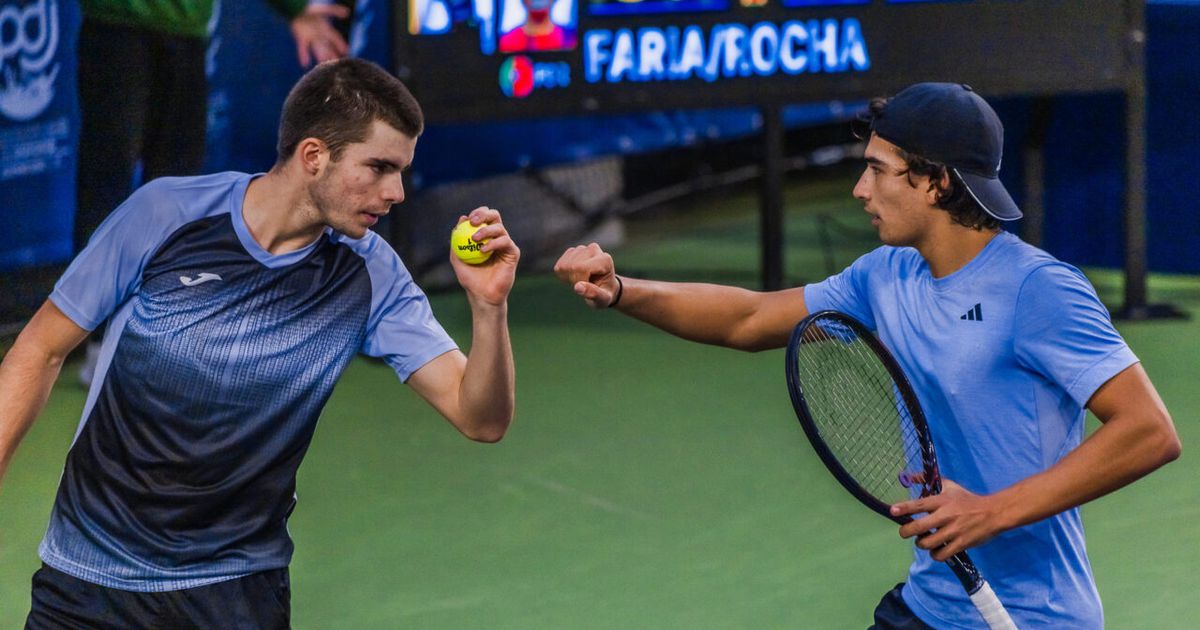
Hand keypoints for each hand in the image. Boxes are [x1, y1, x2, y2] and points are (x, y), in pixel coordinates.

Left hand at [290, 3, 349, 66]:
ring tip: (325, 65)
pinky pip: (302, 48)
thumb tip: (347, 12)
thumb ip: (334, 11)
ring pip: (317, 49)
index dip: (340, 44)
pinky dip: (303, 55)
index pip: (335, 38)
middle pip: (327, 46)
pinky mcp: (301, 37)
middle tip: (337, 62)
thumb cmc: (310, 8)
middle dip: (332, 54)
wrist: (296, 8)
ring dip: (321, 56)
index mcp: (325, 28)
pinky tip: (304, 64)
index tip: (346, 51)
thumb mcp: (323, 9)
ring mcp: (310, 37)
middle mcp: (319, 34)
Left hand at [449, 207, 518, 306]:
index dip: (477, 213)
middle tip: (473, 221)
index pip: (483, 218)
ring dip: (485, 230)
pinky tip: (483, 250)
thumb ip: (457, 240)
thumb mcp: (457, 258)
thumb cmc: (471, 279)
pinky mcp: (513, 253)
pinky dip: (493, 243)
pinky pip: (505, 241)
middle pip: (494, 216)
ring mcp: (506, 245)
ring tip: (474, 239)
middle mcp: (497, 238)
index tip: (468, 219)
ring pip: (499, 228)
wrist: (483, 295)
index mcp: (485, 236)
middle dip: (483, 214)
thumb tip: (461, 219)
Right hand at [553, 243, 620, 308]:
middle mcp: (593, 249)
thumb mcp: (603, 298)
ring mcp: (582, 248)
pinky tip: (574, 277)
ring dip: (569, 278)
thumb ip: (593, 293)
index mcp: (605, 259)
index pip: (582, 268)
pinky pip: (559, 265)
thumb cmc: (605, 293)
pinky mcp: (572, 251)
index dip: (579, 280)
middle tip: (584, 285)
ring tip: (581, 280)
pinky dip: (563, 275)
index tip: (588, 287)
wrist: (603, 285)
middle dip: (574, 280)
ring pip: (564, 265)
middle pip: (572, 266)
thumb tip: (577, 287)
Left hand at [891, 479, 1006, 561]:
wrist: (993, 513)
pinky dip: (935, 554)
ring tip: (923, 541)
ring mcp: (953, 531)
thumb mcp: (949, 485)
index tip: (893, 511)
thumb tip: (909, 476)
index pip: (919, 504)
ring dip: (921, 544)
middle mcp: (945, 515)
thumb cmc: (967, 499)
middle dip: (906, 532)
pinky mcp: (961, 544)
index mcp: (942, 500)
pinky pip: (941, 554)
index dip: (904, 508)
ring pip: (927, 543)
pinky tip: (936, 550)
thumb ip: (928, 481)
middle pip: (919, 527)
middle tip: (904, 532)